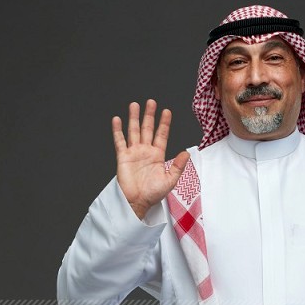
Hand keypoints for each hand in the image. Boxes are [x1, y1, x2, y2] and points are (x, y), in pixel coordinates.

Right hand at [111, 100, 189, 219]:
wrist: (137, 202)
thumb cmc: (153, 194)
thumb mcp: (170, 180)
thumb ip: (178, 166)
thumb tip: (186, 153)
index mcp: (157, 156)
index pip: (162, 135)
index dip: (164, 123)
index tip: (166, 111)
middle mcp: (145, 151)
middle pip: (147, 129)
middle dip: (149, 115)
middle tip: (151, 102)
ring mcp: (134, 153)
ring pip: (134, 131)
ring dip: (134, 118)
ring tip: (134, 105)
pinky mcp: (123, 157)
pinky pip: (120, 141)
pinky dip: (118, 130)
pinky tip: (117, 120)